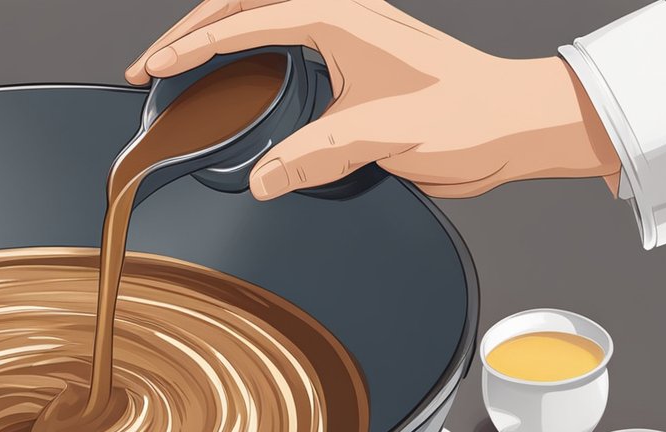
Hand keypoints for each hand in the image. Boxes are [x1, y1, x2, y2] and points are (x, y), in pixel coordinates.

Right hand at [126, 0, 619, 198]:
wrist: (514, 124)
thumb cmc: (468, 115)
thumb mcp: (382, 136)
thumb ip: (316, 154)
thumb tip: (261, 180)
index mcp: (338, 16)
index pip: (243, 22)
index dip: (191, 48)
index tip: (155, 71)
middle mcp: (339, 15)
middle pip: (241, 5)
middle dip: (190, 33)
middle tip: (151, 67)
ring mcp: (346, 35)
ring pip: (261, 20)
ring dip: (217, 40)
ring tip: (178, 70)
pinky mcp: (353, 63)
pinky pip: (284, 48)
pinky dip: (248, 60)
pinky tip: (234, 89)